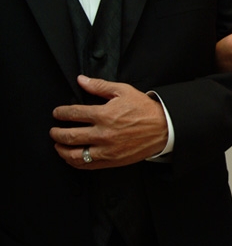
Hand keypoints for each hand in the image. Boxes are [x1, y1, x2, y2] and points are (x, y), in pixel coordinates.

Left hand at [49, 75, 167, 169]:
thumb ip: (100, 86)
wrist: (164, 128)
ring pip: (75, 154)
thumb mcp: (124, 91)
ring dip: (62, 149)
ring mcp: (107, 149)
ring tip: (59, 145)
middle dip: (56, 133)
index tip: (57, 113)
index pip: (72, 114)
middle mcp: (103, 133)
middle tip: (54, 130)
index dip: (60, 113)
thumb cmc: (146, 110)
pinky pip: (88, 165)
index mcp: (104, 114)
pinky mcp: (113, 160)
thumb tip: (82, 80)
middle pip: (69, 136)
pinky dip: (75, 162)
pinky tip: (71, 157)